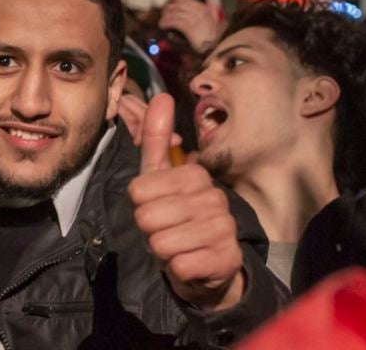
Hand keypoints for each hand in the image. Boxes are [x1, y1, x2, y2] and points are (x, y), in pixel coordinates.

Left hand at [128, 94, 243, 312]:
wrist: (206, 265)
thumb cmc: (177, 217)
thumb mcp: (160, 179)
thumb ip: (155, 139)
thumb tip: (161, 96)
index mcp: (195, 175)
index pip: (139, 190)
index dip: (140, 205)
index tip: (156, 207)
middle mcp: (214, 198)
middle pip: (148, 217)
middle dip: (149, 230)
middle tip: (166, 229)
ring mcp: (224, 229)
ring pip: (163, 243)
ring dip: (162, 250)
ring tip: (177, 245)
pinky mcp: (226, 259)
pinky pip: (180, 266)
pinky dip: (177, 269)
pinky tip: (190, 262)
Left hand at [158, 0, 220, 52]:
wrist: (215, 45)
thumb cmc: (214, 33)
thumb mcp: (216, 17)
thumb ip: (212, 7)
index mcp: (203, 8)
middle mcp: (198, 13)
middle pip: (178, 6)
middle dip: (168, 8)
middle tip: (164, 11)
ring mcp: (193, 20)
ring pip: (175, 14)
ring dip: (165, 16)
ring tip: (162, 20)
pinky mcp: (189, 29)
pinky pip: (175, 22)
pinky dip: (167, 23)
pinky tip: (163, 25)